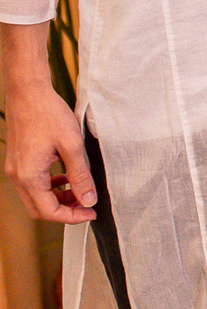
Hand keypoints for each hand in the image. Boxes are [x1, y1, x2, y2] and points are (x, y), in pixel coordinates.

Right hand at [3, 71, 95, 222]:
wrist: (29, 91)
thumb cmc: (47, 112)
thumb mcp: (72, 146)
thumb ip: (80, 176)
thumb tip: (88, 199)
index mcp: (28, 175)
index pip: (49, 211)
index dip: (72, 217)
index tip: (89, 212)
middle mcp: (17, 175)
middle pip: (40, 208)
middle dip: (65, 210)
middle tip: (86, 204)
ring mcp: (16, 167)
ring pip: (36, 196)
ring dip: (58, 198)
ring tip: (79, 189)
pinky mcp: (19, 160)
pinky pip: (33, 182)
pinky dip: (50, 185)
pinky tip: (66, 176)